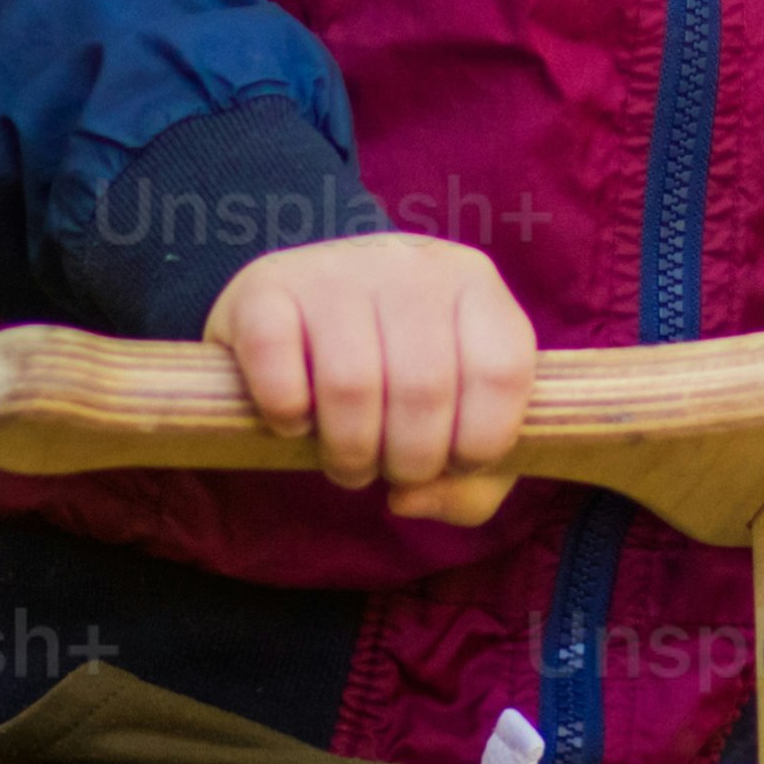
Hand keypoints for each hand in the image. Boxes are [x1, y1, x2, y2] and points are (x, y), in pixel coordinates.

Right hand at [211, 230, 535, 524]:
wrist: (296, 316)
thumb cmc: (392, 379)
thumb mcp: (453, 423)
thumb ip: (469, 487)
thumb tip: (410, 499)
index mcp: (473, 284)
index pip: (500, 373)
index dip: (478, 444)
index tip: (450, 464)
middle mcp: (409, 263)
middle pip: (424, 389)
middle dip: (407, 462)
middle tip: (387, 471)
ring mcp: (334, 267)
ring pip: (351, 384)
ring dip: (348, 452)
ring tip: (346, 460)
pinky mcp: (264, 284)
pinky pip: (277, 364)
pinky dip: (286, 414)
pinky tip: (294, 420)